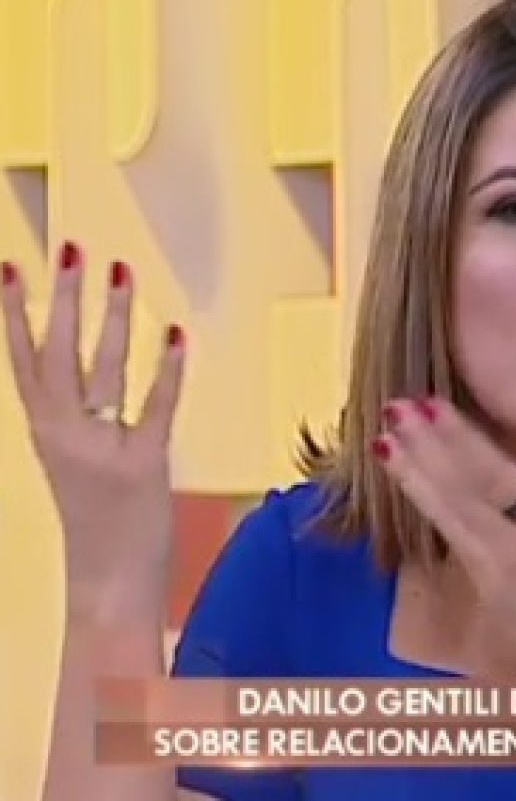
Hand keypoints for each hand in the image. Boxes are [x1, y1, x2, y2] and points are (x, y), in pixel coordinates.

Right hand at [0, 245, 185, 622]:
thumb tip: (90, 384)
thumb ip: (75, 423)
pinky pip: (157, 407)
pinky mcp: (144, 466)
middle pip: (58, 353)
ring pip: (104, 370)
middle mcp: (64, 436)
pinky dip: (168, 369)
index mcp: (44, 433)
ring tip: (121, 272)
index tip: (9, 265)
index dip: (13, 312)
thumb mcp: (72, 467)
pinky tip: (177, 332)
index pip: (22, 360)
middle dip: (64, 297)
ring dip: (113, 318)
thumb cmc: (97, 527)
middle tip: (73, 246)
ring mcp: (102, 450)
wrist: (106, 590)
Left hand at [372, 397, 515, 677]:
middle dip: (423, 448)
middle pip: (457, 493)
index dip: (458, 439)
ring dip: (414, 478)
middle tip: (392, 409)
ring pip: (445, 518)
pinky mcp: (487, 593)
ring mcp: (492, 574)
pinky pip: (452, 540)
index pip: (493, 475)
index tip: (429, 404)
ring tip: (384, 444)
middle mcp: (511, 550)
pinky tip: (414, 486)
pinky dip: (429, 508)